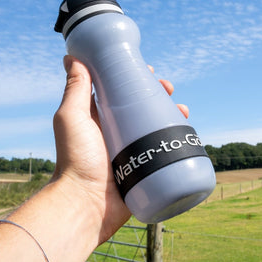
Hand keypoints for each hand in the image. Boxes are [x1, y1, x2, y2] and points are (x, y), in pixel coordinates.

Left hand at [52, 55, 187, 243]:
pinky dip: (180, 139)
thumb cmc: (75, 160)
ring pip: (159, 126)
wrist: (87, 204)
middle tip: (169, 88)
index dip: (137, 78)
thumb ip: (75, 90)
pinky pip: (167, 150)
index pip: (123, 91)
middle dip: (160, 94)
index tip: (149, 69)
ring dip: (174, 114)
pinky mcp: (147, 167)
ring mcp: (135, 150)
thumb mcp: (72, 118)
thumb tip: (72, 57)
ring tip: (183, 110)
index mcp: (102, 118)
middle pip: (145, 107)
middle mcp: (119, 132)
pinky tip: (189, 132)